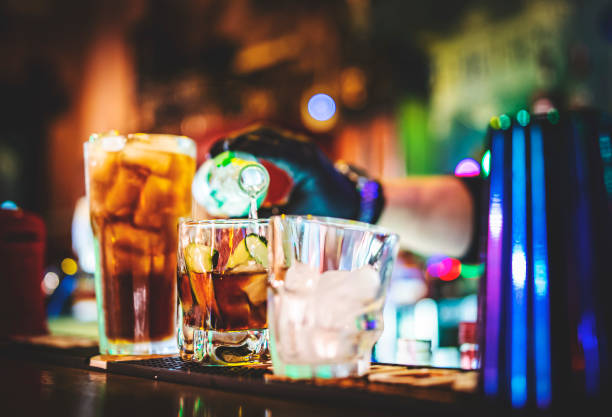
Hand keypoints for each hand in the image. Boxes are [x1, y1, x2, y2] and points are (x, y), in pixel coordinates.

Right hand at [209, 124, 383, 221]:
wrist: (351, 200)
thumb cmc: (327, 210)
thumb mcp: (296, 216)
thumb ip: (267, 217)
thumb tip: (235, 221)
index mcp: (304, 163)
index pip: (269, 148)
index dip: (242, 147)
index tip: (220, 153)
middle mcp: (303, 148)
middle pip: (264, 135)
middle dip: (236, 140)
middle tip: (213, 153)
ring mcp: (302, 145)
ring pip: (267, 133)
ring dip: (243, 138)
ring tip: (220, 151)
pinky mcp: (299, 146)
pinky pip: (272, 138)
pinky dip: (253, 141)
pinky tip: (238, 151)